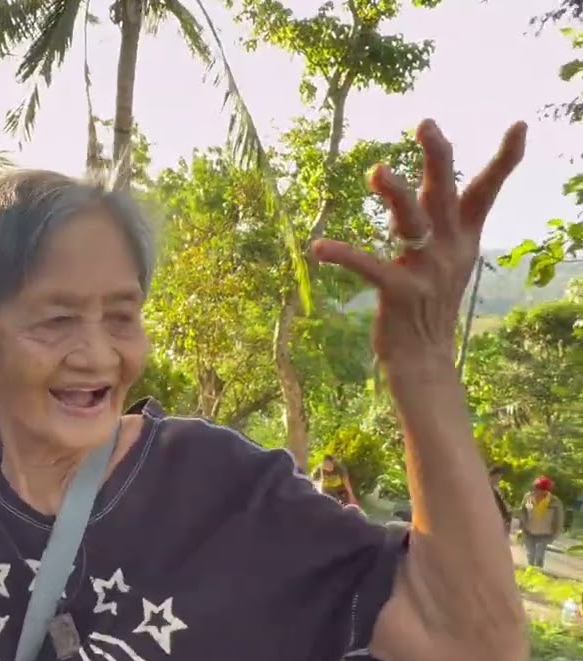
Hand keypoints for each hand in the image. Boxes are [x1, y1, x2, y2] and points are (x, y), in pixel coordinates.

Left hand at [312, 120, 526, 371]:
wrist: (425, 359)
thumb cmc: (428, 303)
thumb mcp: (446, 259)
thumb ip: (440, 222)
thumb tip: (430, 186)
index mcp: (462, 239)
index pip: (484, 193)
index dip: (503, 160)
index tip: (520, 125)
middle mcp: (449, 249)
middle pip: (445, 194)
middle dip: (437, 158)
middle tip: (425, 124)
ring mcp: (427, 271)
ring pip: (413, 223)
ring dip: (397, 195)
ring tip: (377, 170)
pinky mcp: (400, 293)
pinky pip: (370, 267)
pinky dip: (344, 255)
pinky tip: (319, 248)